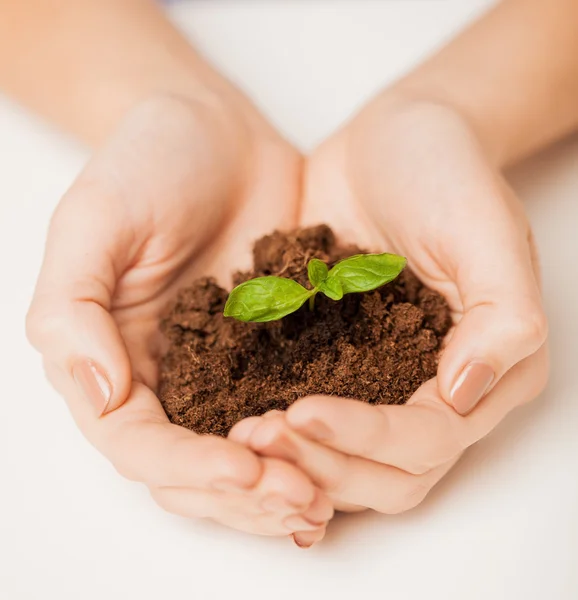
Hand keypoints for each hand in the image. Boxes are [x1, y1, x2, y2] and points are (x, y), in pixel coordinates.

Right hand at [26, 91, 332, 537]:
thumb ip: (74, 308)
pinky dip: (311, 448)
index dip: (189, 469)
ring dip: (279, 486)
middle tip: (301, 500)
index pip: (139, 444)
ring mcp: (218, 371)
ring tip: (325, 499)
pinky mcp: (268, 353)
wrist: (215, 132)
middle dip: (243, 495)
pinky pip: (287, 413)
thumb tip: (98, 392)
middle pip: (192, 470)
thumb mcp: (94, 220)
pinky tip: (344, 464)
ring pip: (242, 456)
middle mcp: (163, 379)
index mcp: (111, 359)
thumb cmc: (146, 162)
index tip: (246, 471)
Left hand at [230, 98, 548, 535]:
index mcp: (484, 371)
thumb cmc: (446, 173)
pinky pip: (307, 414)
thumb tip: (467, 393)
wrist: (389, 143)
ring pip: (344, 460)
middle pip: (386, 473)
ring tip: (240, 434)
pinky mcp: (336, 365)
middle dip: (323, 464)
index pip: (428, 441)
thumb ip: (503, 314)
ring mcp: (381, 382)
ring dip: (294, 459)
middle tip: (259, 435)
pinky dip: (276, 428)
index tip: (304, 411)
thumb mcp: (484, 230)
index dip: (369, 439)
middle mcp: (434, 392)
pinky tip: (230, 416)